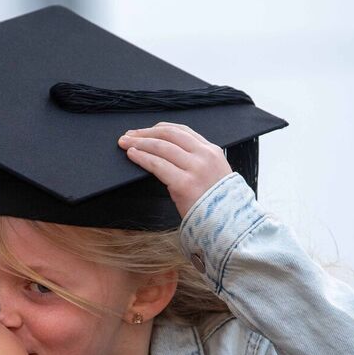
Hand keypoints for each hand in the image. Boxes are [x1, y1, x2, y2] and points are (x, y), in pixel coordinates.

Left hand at [118, 122, 232, 216]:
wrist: (228, 225)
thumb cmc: (217, 205)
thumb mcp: (214, 175)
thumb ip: (197, 162)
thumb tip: (171, 156)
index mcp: (212, 151)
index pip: (182, 131)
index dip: (160, 129)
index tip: (145, 131)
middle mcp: (204, 155)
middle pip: (169, 135)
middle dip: (145, 133)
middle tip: (128, 135)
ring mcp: (195, 169)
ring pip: (161, 147)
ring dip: (139, 143)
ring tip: (125, 143)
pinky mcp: (184, 184)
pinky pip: (157, 165)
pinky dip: (142, 157)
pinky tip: (132, 155)